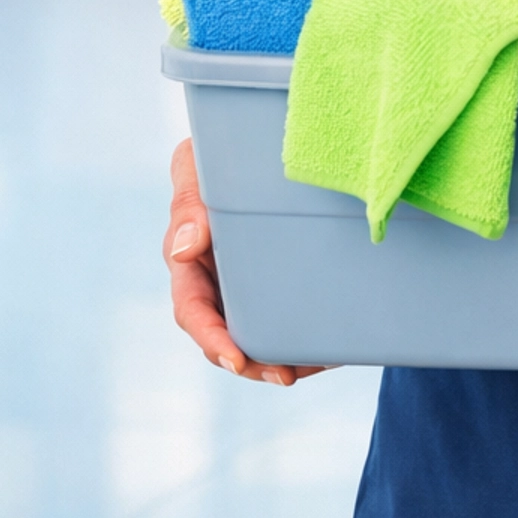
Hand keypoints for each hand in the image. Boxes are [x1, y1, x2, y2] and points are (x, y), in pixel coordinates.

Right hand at [165, 138, 327, 386]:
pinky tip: (334, 345)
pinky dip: (307, 336)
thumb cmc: (218, 151)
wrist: (256, 141)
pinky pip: (291, 316)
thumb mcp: (196, 166)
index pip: (193, 309)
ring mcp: (249, 285)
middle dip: (252, 362)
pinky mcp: (282, 282)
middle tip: (284, 375)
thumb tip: (184, 248)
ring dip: (281, 357)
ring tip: (313, 365)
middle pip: (228, 334)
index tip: (236, 358)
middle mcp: (218, 281)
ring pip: (261, 333)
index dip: (211, 337)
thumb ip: (188, 201)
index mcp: (190, 261)